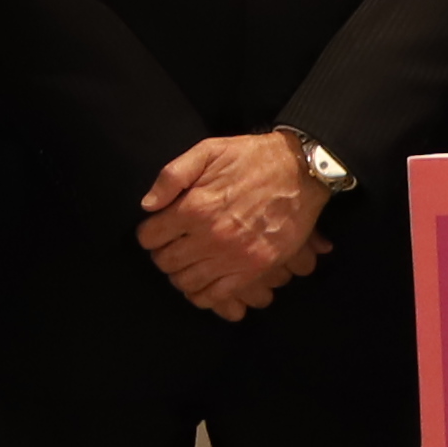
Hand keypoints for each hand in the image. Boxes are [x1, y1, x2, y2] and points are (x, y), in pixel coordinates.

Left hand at [138, 130, 330, 320]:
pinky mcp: (254, 269)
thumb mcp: (208, 150)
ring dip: (180, 274)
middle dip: (162, 254)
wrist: (300, 171)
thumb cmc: (252, 158)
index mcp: (195, 207)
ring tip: (187, 262)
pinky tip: (202, 282)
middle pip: (165, 262)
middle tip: (171, 246)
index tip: (157, 230)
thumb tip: (147, 205)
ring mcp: (233, 256)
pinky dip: (202, 294)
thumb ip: (171, 176)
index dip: (149, 234)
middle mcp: (211, 236)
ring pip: (187, 282)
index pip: (150, 237)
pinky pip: (216, 295)